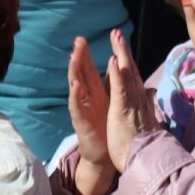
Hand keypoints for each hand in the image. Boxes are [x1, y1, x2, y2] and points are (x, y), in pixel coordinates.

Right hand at [66, 36, 115, 194]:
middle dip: (81, 56)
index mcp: (96, 93)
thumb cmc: (109, 130)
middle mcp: (87, 98)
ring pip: (76, 86)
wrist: (105, 155)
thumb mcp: (114, 106)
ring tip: (73, 56)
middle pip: (82, 73)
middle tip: (78, 40)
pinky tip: (75, 84)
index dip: (91, 54)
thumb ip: (115, 90)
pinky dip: (75, 95)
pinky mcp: (81, 121)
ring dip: (74, 71)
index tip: (88, 39)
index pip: (92, 69)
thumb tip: (121, 75)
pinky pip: (76, 106)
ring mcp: (82, 108)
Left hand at [103, 29, 160, 171]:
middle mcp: (137, 99)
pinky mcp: (124, 112)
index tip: (121, 45)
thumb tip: (151, 92)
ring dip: (122, 54)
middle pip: (131, 70)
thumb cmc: (141, 145)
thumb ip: (147, 104)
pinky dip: (118, 75)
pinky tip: (114, 60)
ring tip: (116, 36)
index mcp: (138, 102)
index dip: (127, 60)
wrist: (145, 163)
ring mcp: (132, 104)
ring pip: (127, 75)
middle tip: (117, 31)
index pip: (133, 77)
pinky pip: (121, 90)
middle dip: (124, 50)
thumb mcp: (144, 121)